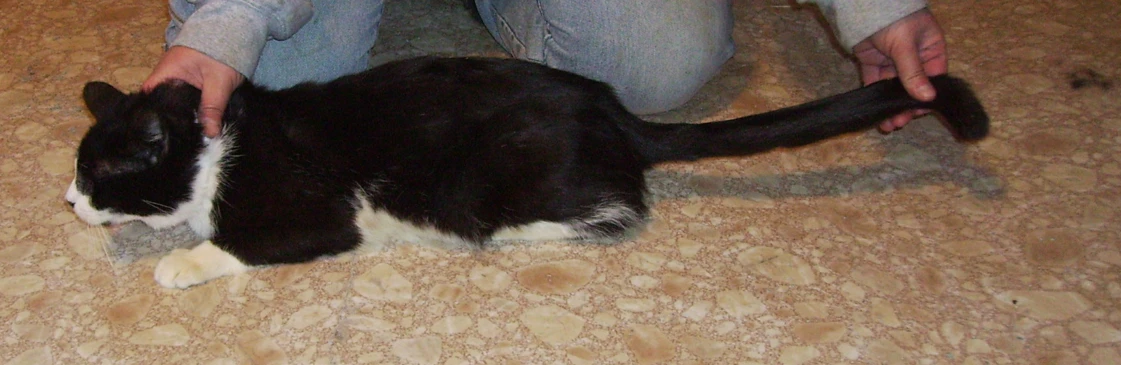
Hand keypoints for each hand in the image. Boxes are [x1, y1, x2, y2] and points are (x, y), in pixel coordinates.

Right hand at [143, 46, 244, 137]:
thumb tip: (209, 134)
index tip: (163, 133)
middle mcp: (167, 75)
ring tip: (187, 136)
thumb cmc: (223, 52)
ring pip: (174, 102)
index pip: (150, 96)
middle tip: (180, 139)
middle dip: (170, 120)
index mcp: (167, 72)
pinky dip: (189, 109)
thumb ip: (213, 108)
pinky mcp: (188, 81)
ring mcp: (177, 77)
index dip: (153, 115)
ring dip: (181, 115)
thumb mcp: (219, 83)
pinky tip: (195, 123)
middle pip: (161, 102)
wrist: (235, 32)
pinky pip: (184, 98)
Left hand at [852, 9, 946, 131]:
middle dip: (906, 106)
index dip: (926, 97)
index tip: (918, 113)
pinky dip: (876, 96)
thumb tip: (927, 99)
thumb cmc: (894, 20)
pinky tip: (876, 113)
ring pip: (893, 88)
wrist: (863, 6)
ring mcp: (893, 60)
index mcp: (930, 49)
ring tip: (887, 125)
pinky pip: (876, 82)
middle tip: (899, 123)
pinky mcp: (873, 62)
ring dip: (891, 106)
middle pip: (912, 86)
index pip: (933, 78)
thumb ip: (913, 73)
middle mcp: (914, 57)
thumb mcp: (906, 46)